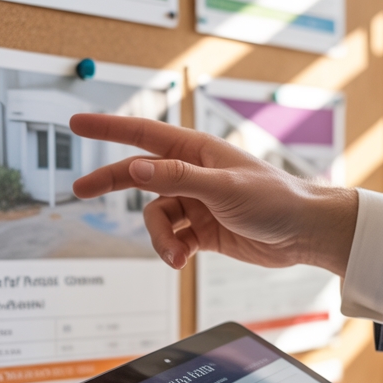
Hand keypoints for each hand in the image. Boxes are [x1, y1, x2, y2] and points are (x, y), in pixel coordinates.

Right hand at [69, 114, 358, 274]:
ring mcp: (197, 202)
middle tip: (80, 190)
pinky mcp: (203, 230)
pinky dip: (172, 251)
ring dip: (160, 239)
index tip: (77, 122)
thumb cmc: (275, 199)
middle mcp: (192, 173)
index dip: (107, 128)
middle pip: (139, 176)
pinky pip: (172, 239)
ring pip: (156, 218)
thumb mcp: (223, 187)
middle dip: (111, 184)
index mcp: (196, 151)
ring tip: (176, 255)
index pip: (142, 135)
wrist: (305, 233)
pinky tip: (183, 260)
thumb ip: (177, 178)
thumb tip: (137, 169)